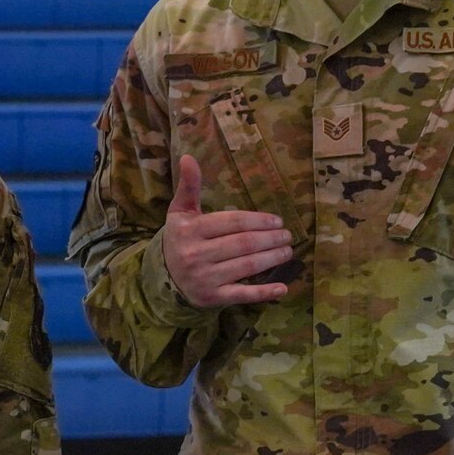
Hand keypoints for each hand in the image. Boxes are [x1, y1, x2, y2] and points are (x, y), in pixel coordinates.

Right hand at [162, 154, 293, 307]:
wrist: (165, 278)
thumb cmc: (180, 238)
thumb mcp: (180, 212)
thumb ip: (189, 186)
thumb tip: (188, 157)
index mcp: (189, 229)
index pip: (231, 222)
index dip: (257, 220)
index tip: (277, 221)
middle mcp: (196, 254)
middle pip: (242, 244)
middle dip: (270, 239)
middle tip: (287, 235)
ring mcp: (205, 278)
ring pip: (246, 266)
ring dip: (272, 258)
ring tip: (288, 251)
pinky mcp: (212, 297)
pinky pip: (242, 295)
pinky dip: (264, 292)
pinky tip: (283, 287)